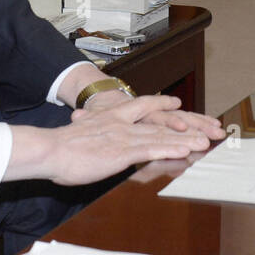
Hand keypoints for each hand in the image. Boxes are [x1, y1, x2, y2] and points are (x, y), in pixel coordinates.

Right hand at [5, 95, 211, 185]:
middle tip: (205, 129)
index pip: (141, 105)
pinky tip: (185, 151)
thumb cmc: (58, 146)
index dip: (160, 104)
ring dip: (185, 140)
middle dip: (185, 127)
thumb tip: (79, 122)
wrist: (49, 150)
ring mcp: (124, 137)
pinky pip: (152, 150)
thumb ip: (85, 128)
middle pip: (159, 123)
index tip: (176, 103)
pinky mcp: (123, 152)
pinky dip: (170, 149)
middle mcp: (122, 123)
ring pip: (161, 136)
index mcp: (111, 116)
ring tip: (205, 142)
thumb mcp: (76, 132)